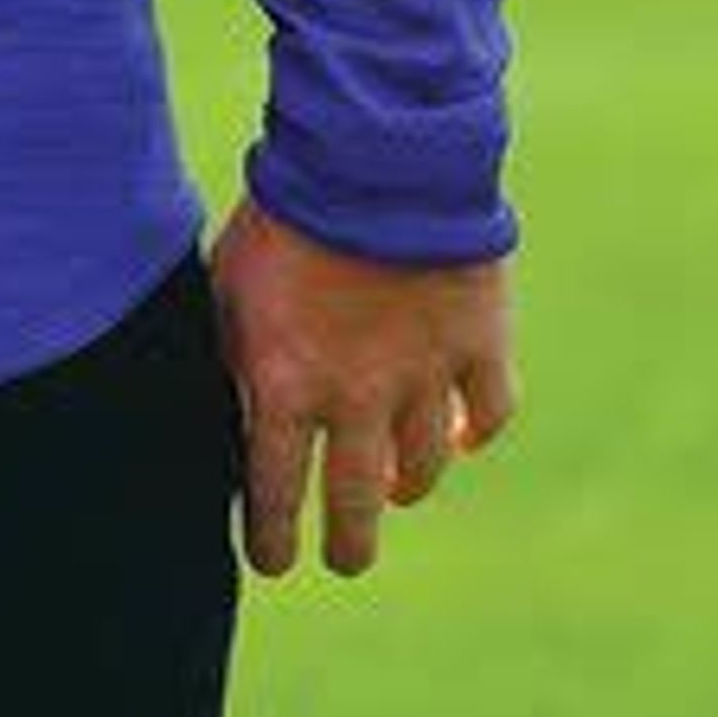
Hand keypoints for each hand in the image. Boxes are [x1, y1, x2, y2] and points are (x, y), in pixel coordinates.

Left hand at [210, 196, 515, 579]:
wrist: (371, 155)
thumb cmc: (281, 210)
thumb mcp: (229, 284)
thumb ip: (233, 353)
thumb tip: (230, 408)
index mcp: (288, 386)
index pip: (274, 493)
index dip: (272, 539)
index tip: (273, 561)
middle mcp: (359, 399)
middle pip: (358, 504)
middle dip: (349, 542)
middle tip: (345, 558)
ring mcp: (426, 376)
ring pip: (425, 467)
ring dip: (407, 486)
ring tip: (398, 491)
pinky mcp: (479, 342)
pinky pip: (488, 413)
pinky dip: (476, 430)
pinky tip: (464, 435)